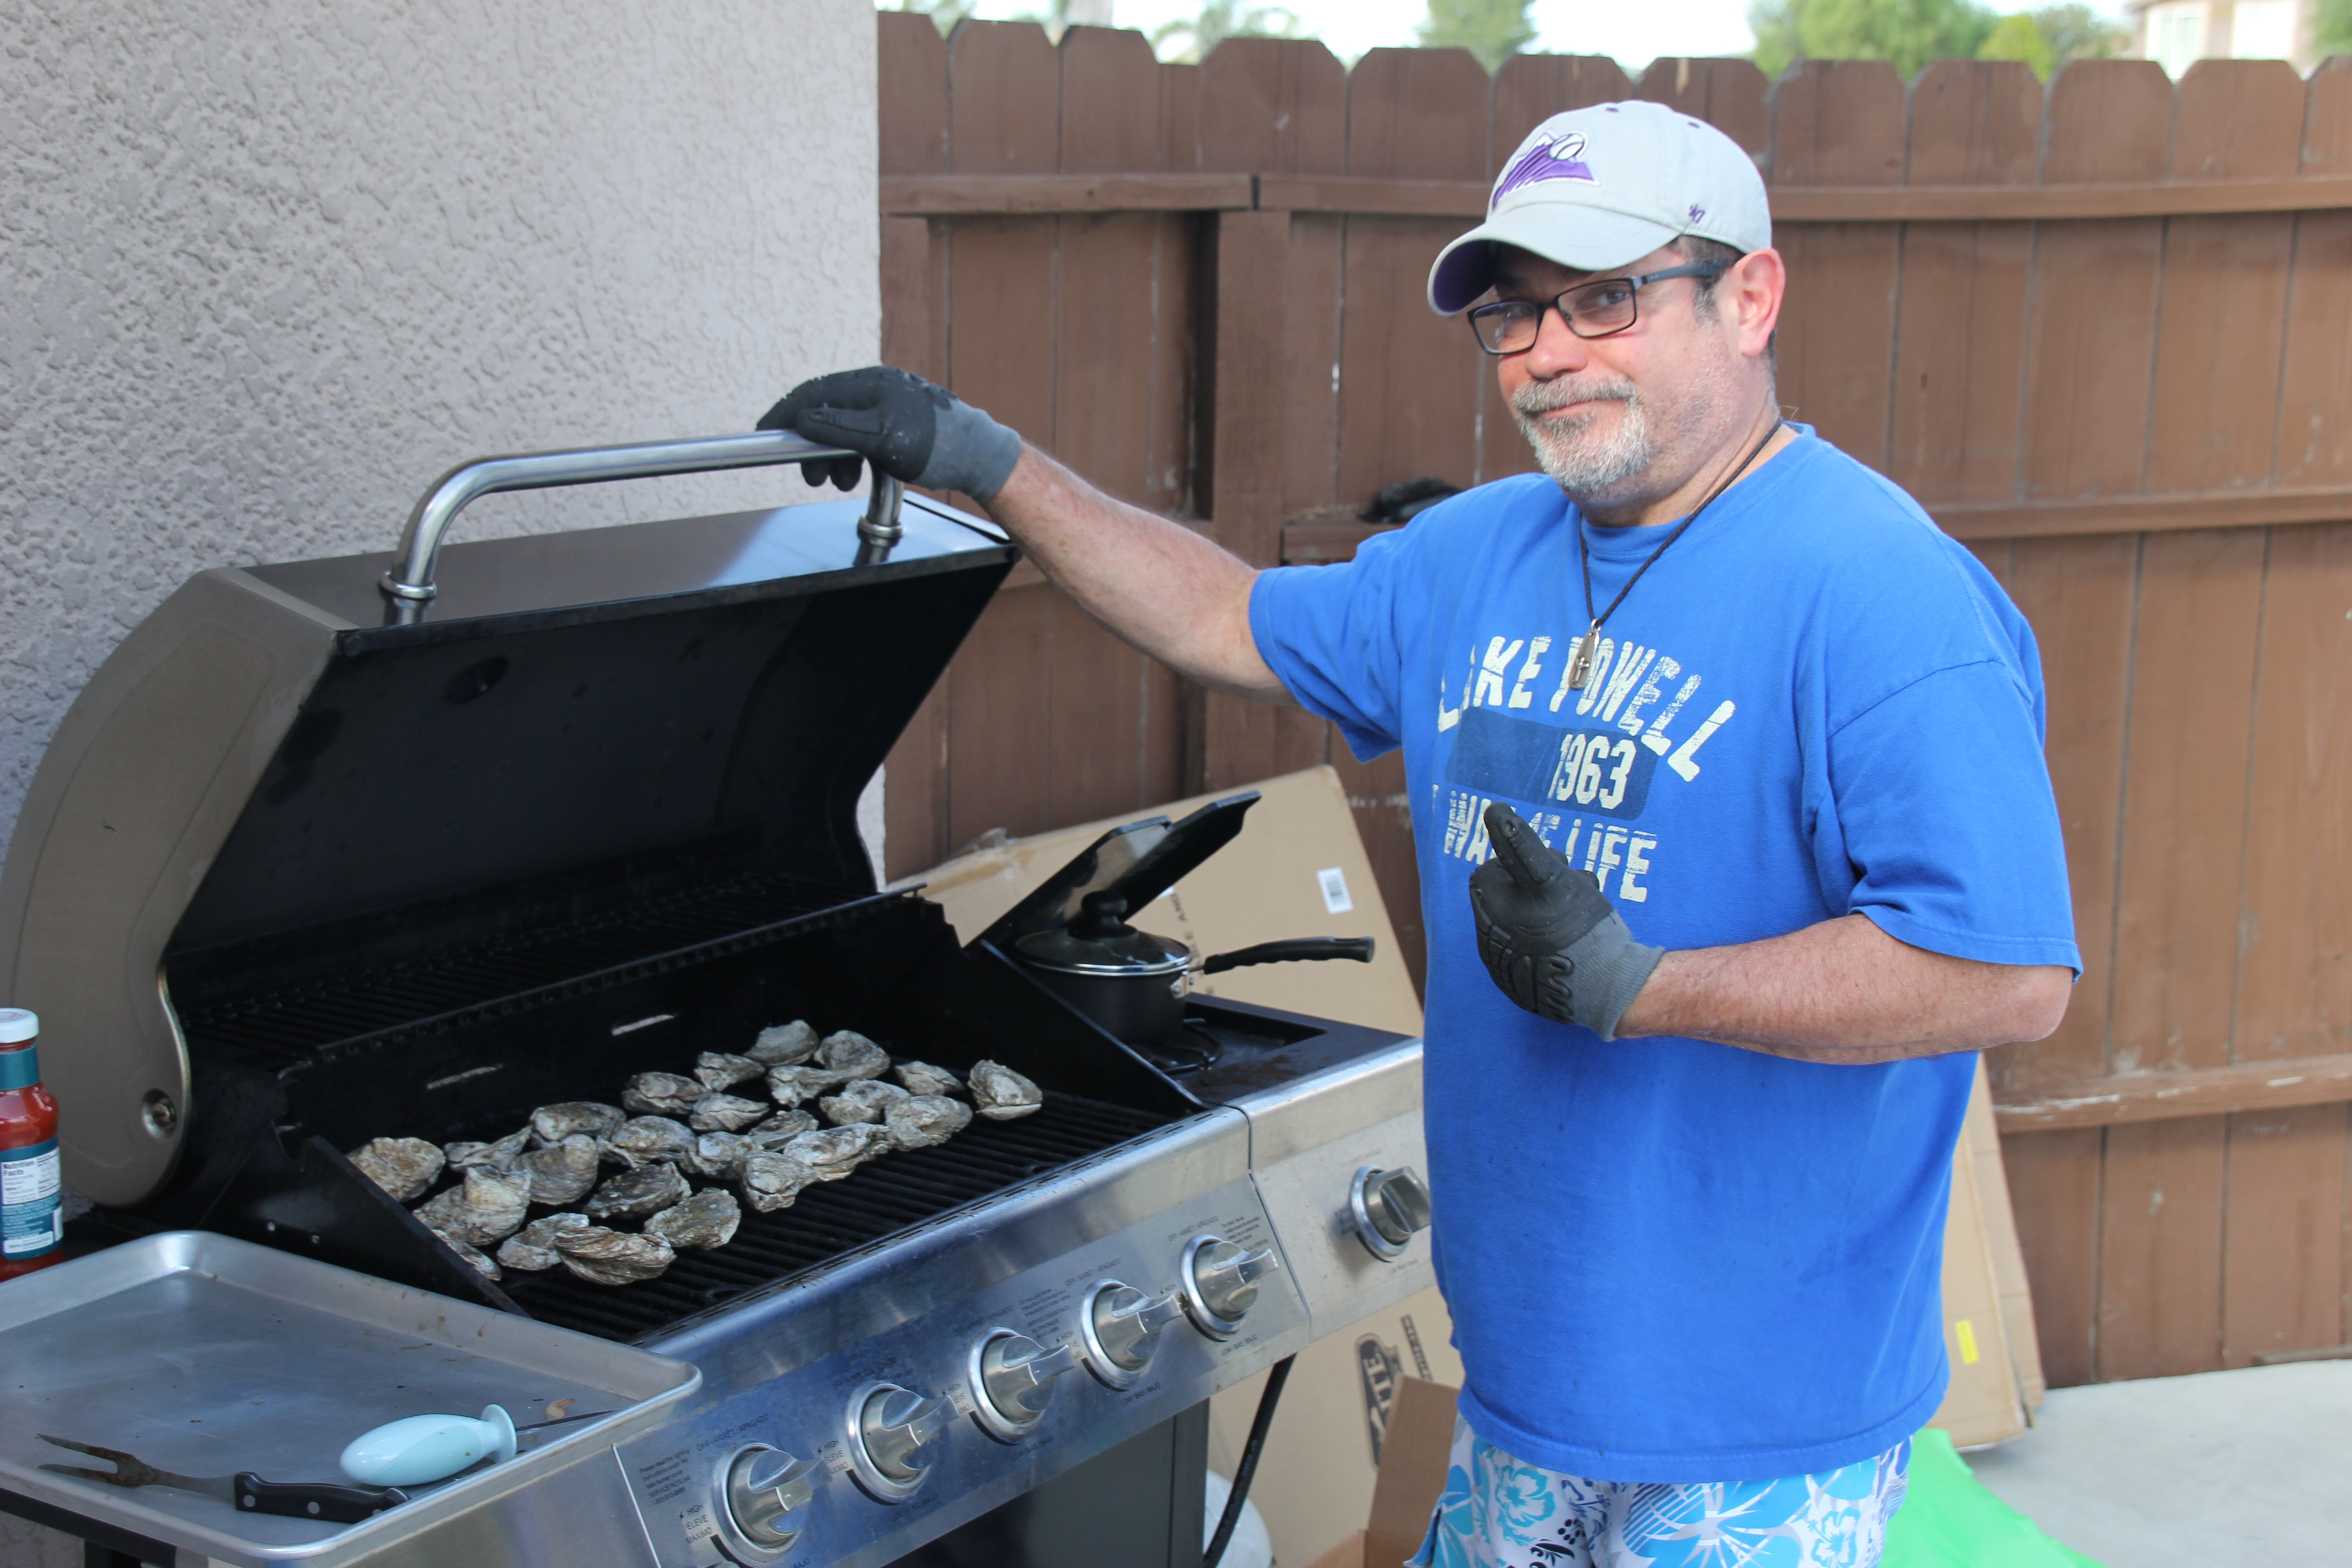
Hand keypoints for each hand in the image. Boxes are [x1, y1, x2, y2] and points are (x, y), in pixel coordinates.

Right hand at [756, 366, 1022, 501]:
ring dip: (834, 455)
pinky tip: (856, 473)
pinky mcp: (896, 419)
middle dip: (814, 446)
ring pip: (844, 427)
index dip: (786, 413)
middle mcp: (877, 388)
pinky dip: (852, 454)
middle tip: (812, 475)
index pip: (814, 394)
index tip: (765, 430)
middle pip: (826, 412)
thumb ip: (840, 428)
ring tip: (838, 480)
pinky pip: (862, 434)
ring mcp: (887, 403)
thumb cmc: (937, 445)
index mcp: (870, 384)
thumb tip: (803, 418)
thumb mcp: (881, 440)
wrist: (979, 457)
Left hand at [1469, 802, 1663, 1039]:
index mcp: (1488, 912)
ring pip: (1532, 915)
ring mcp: (1511, 964)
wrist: (1602, 986)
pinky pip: (1541, 945)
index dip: (1522, 861)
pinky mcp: (1531, 981)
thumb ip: (1520, 843)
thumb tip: (1493, 809)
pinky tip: (1582, 937)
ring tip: (1585, 907)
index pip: (1492, 870)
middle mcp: (1491, 941)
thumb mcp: (1548, 876)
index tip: (1551, 866)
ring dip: (1558, 903)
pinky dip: (1559, 935)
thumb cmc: (1573, 927)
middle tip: (1572, 884)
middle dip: (1545, 881)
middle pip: (1515, 891)